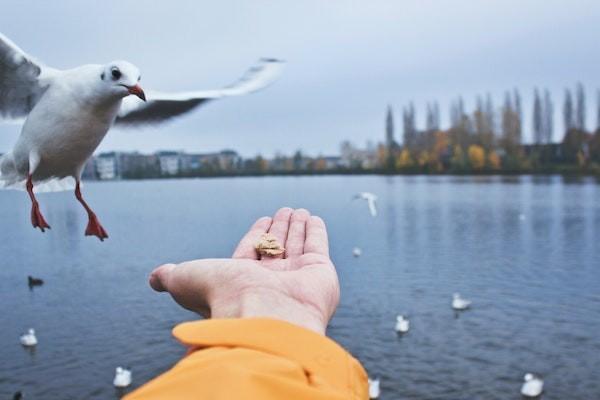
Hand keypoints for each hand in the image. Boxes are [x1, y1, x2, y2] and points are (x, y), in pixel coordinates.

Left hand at [149, 208, 339, 333]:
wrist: (263, 316)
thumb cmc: (224, 298)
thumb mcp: (187, 280)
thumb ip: (171, 276)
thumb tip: (154, 278)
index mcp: (242, 282)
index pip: (251, 252)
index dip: (256, 235)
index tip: (262, 220)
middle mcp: (270, 282)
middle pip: (275, 247)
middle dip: (278, 229)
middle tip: (283, 211)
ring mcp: (297, 278)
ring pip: (296, 245)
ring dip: (296, 226)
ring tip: (297, 210)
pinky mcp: (320, 273)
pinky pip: (318, 246)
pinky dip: (316, 231)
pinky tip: (313, 219)